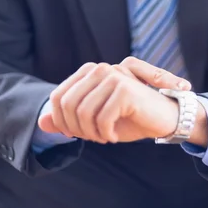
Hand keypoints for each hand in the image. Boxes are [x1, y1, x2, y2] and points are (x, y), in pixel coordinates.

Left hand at [38, 57, 190, 143]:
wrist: (165, 118)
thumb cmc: (130, 117)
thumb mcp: (94, 120)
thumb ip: (67, 119)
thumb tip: (42, 122)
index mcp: (90, 71)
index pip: (58, 97)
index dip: (61, 120)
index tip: (74, 134)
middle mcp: (100, 69)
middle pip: (67, 105)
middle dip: (76, 129)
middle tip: (93, 138)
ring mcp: (113, 76)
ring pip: (83, 113)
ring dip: (91, 133)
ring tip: (105, 137)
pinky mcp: (125, 89)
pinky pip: (101, 119)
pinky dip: (105, 134)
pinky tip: (114, 136)